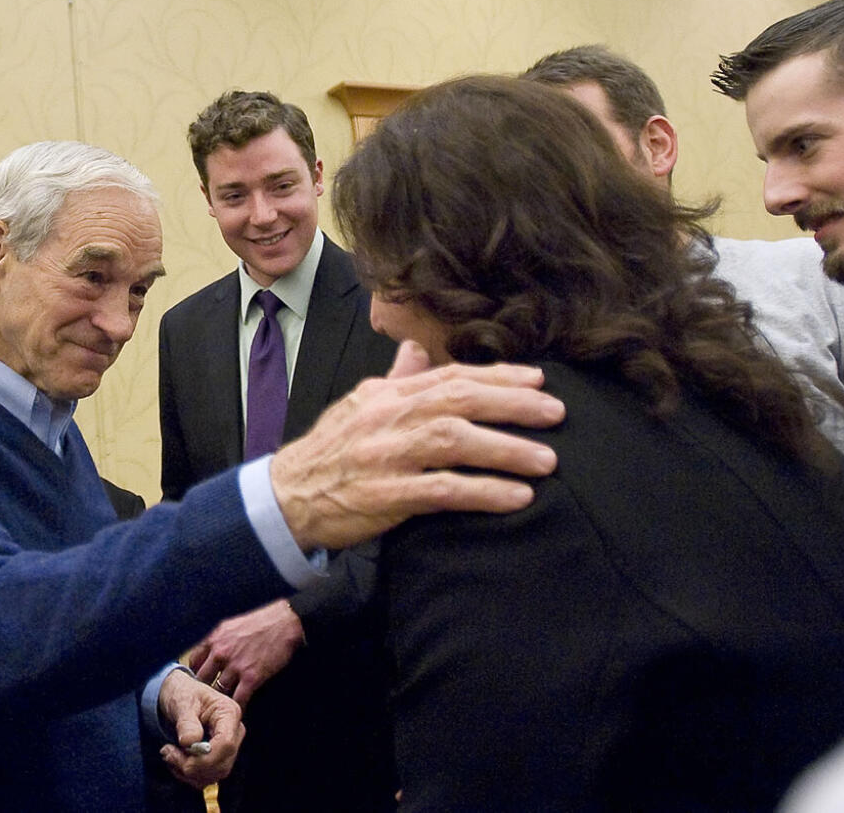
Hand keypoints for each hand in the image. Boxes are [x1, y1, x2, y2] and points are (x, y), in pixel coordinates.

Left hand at [157, 668, 244, 788]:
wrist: (179, 695)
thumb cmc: (183, 693)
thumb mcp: (181, 702)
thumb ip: (186, 722)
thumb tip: (190, 742)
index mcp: (229, 713)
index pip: (226, 744)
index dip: (204, 758)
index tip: (178, 753)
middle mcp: (234, 731)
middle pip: (222, 763)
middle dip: (193, 766)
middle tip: (168, 752)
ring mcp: (228, 746)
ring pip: (215, 774)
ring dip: (188, 773)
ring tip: (169, 754)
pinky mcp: (219, 757)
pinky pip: (208, 777)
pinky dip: (189, 775)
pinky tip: (176, 760)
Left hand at [188, 599, 304, 708]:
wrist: (285, 622)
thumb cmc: (261, 621)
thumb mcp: (231, 625)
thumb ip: (218, 640)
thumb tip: (211, 652)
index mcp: (215, 638)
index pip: (194, 662)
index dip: (197, 673)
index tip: (200, 680)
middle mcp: (221, 652)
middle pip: (203, 679)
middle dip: (205, 688)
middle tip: (209, 696)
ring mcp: (235, 666)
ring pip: (219, 690)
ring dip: (221, 699)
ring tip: (222, 706)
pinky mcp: (252, 677)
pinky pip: (238, 699)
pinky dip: (237, 707)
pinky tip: (237, 712)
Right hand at [271, 340, 564, 551]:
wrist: (287, 496)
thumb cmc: (332, 451)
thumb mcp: (361, 405)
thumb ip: (396, 379)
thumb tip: (416, 347)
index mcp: (387, 393)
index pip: (449, 376)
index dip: (497, 377)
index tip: (538, 380)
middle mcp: (388, 416)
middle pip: (459, 400)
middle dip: (512, 404)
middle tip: (556, 413)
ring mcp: (386, 454)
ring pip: (454, 441)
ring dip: (506, 449)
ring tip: (548, 460)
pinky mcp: (386, 494)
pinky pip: (442, 490)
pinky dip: (483, 491)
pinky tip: (516, 497)